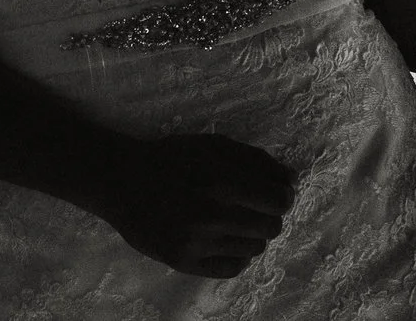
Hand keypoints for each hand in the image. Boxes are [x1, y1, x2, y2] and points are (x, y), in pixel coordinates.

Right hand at [92, 132, 297, 278]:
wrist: (124, 181)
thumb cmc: (173, 159)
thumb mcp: (215, 146)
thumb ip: (256, 160)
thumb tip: (291, 179)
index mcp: (223, 181)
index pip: (279, 201)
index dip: (284, 196)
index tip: (277, 194)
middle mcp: (212, 215)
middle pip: (271, 227)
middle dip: (270, 216)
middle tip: (256, 209)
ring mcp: (197, 242)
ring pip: (255, 249)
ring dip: (253, 235)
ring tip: (235, 222)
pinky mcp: (184, 262)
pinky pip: (232, 269)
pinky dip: (237, 256)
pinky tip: (226, 241)